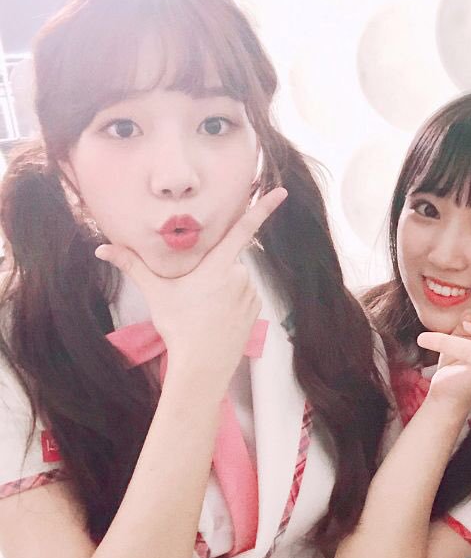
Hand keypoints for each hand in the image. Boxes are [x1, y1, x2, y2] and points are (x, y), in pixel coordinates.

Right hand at [95, 188, 286, 387]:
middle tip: (195, 295)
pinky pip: (243, 296)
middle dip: (212, 271)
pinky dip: (231, 301)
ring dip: (222, 287)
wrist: (203, 364)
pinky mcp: (256, 309)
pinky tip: (216, 317)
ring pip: (235, 279)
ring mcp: (251, 293)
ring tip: (204, 310)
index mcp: (220, 264)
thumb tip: (102, 249)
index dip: (264, 208)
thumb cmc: (180, 326)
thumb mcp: (156, 293)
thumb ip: (133, 266)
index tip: (281, 192)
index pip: (244, 228)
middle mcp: (241, 275)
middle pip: (227, 260)